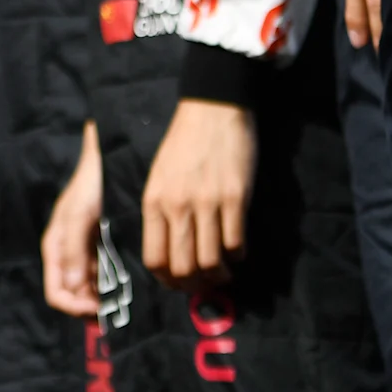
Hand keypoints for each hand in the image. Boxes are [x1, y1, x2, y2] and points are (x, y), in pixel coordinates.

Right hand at [38, 125, 102, 317]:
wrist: (107, 159)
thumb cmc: (90, 183)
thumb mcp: (79, 214)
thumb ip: (73, 250)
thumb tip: (73, 288)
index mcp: (55, 249)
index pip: (56, 293)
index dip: (74, 307)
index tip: (98, 309)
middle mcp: (67, 255)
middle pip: (72, 295)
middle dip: (89, 308)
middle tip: (114, 312)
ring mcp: (83, 252)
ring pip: (88, 290)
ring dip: (101, 301)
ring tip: (121, 302)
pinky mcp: (100, 247)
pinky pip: (101, 277)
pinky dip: (109, 287)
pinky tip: (124, 286)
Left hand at [139, 100, 254, 285]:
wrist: (213, 107)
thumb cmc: (184, 142)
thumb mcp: (159, 176)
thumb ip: (162, 211)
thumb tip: (170, 251)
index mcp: (154, 201)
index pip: (154, 259)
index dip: (168, 280)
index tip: (178, 283)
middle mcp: (177, 205)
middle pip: (184, 268)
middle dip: (195, 284)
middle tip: (204, 282)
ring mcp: (208, 203)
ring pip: (211, 261)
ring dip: (219, 274)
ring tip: (223, 270)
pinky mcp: (236, 198)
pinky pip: (236, 242)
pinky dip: (238, 254)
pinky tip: (237, 249)